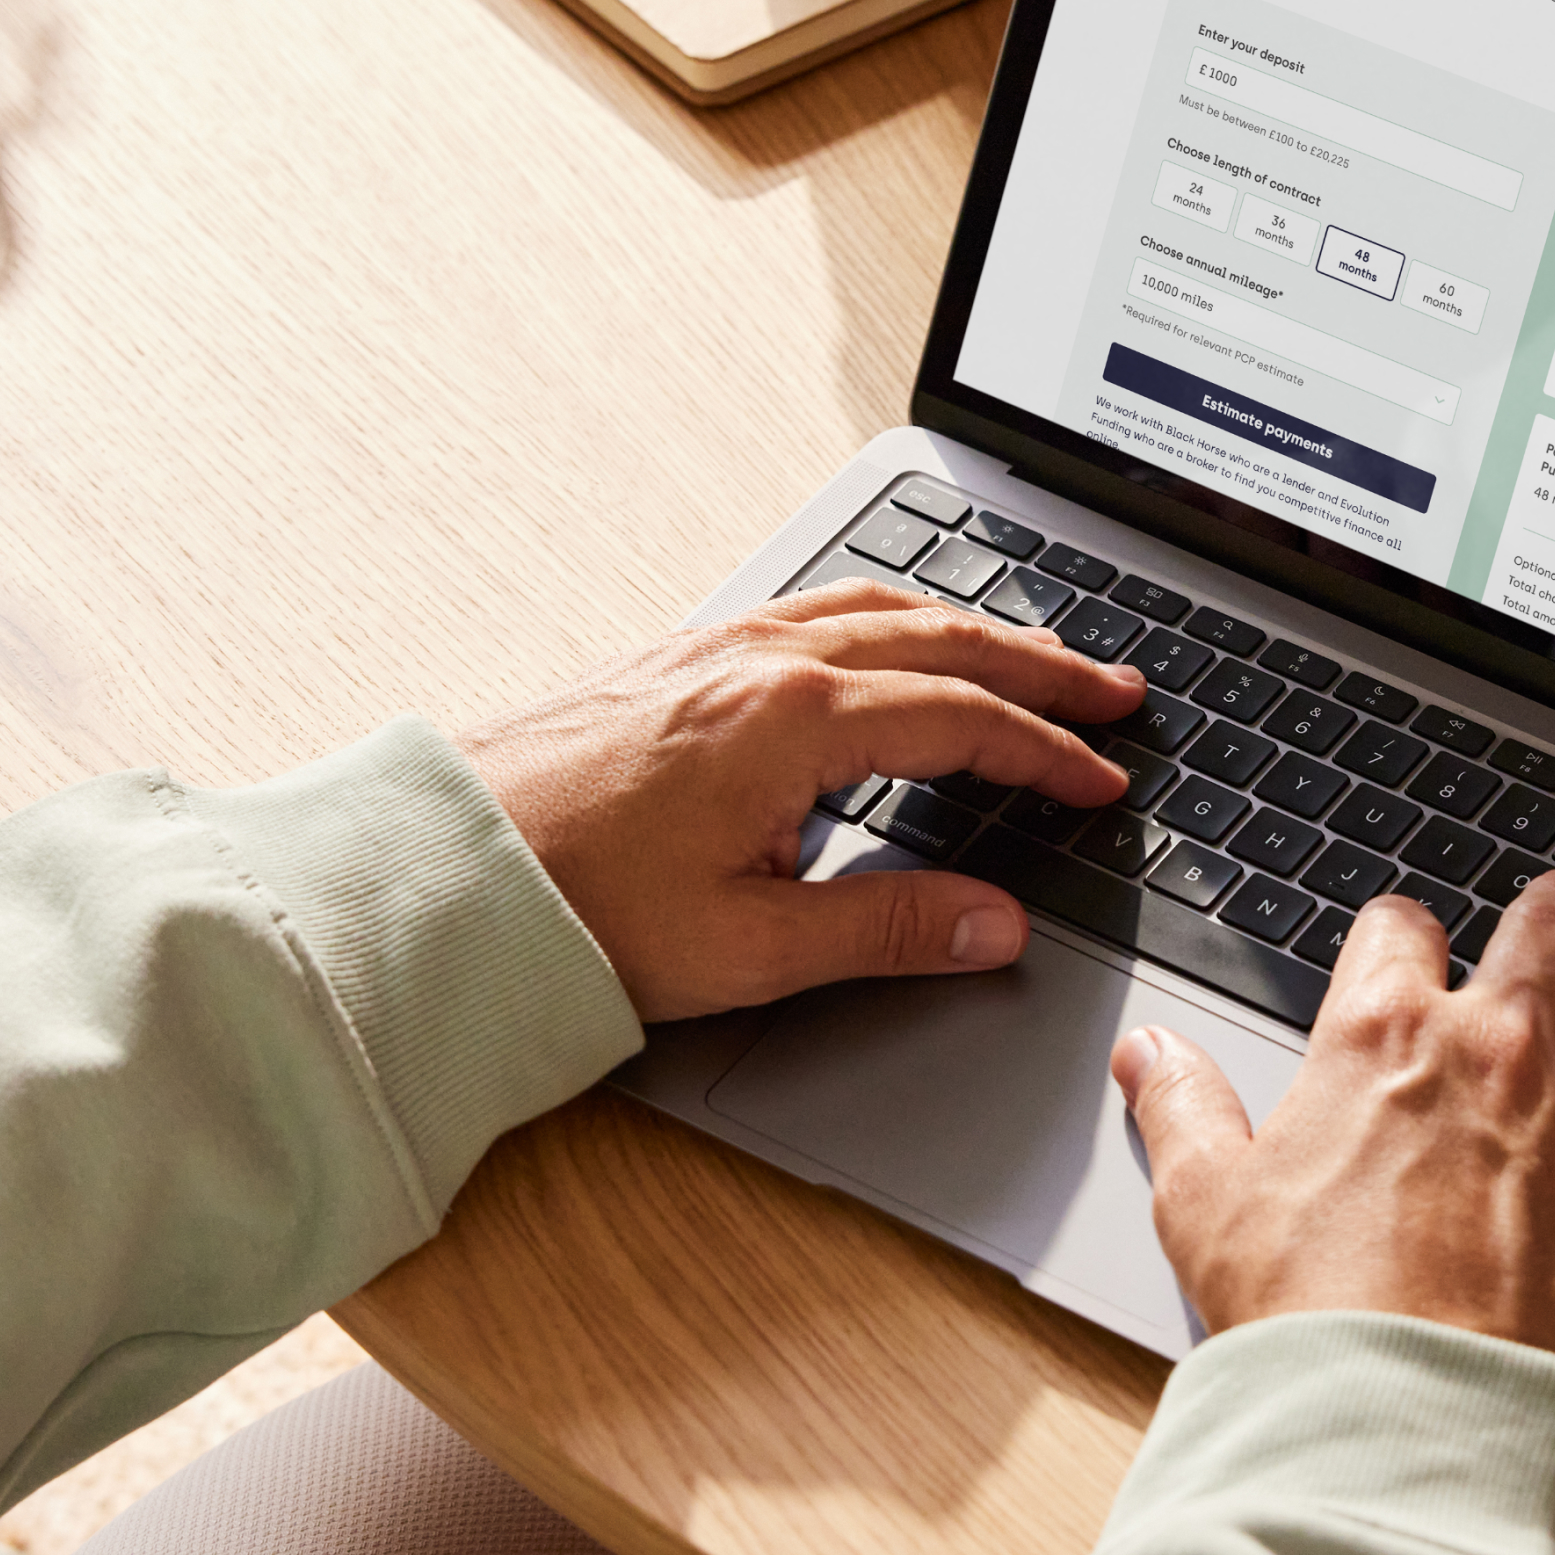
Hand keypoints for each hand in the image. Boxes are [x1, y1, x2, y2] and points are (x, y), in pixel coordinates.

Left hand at [461, 580, 1143, 1019]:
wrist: (442, 864)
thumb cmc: (574, 904)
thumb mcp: (749, 947)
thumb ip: (887, 931)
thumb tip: (995, 923)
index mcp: (794, 719)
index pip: (961, 719)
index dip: (1046, 752)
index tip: (1103, 778)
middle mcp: (760, 659)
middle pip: (936, 638)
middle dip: (1036, 663)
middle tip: (1112, 685)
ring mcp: (714, 645)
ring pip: (874, 607)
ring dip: (965, 627)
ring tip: (1027, 653)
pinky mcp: (677, 656)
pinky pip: (812, 608)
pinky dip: (885, 617)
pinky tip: (888, 639)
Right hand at [1110, 870, 1554, 1392]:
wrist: (1406, 1416)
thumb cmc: (1306, 1313)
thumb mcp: (1204, 1199)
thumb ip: (1179, 1105)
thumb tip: (1146, 1051)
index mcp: (1376, 1034)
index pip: (1398, 927)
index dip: (1399, 931)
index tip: (1403, 947)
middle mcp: (1489, 1047)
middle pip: (1539, 928)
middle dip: (1550, 907)